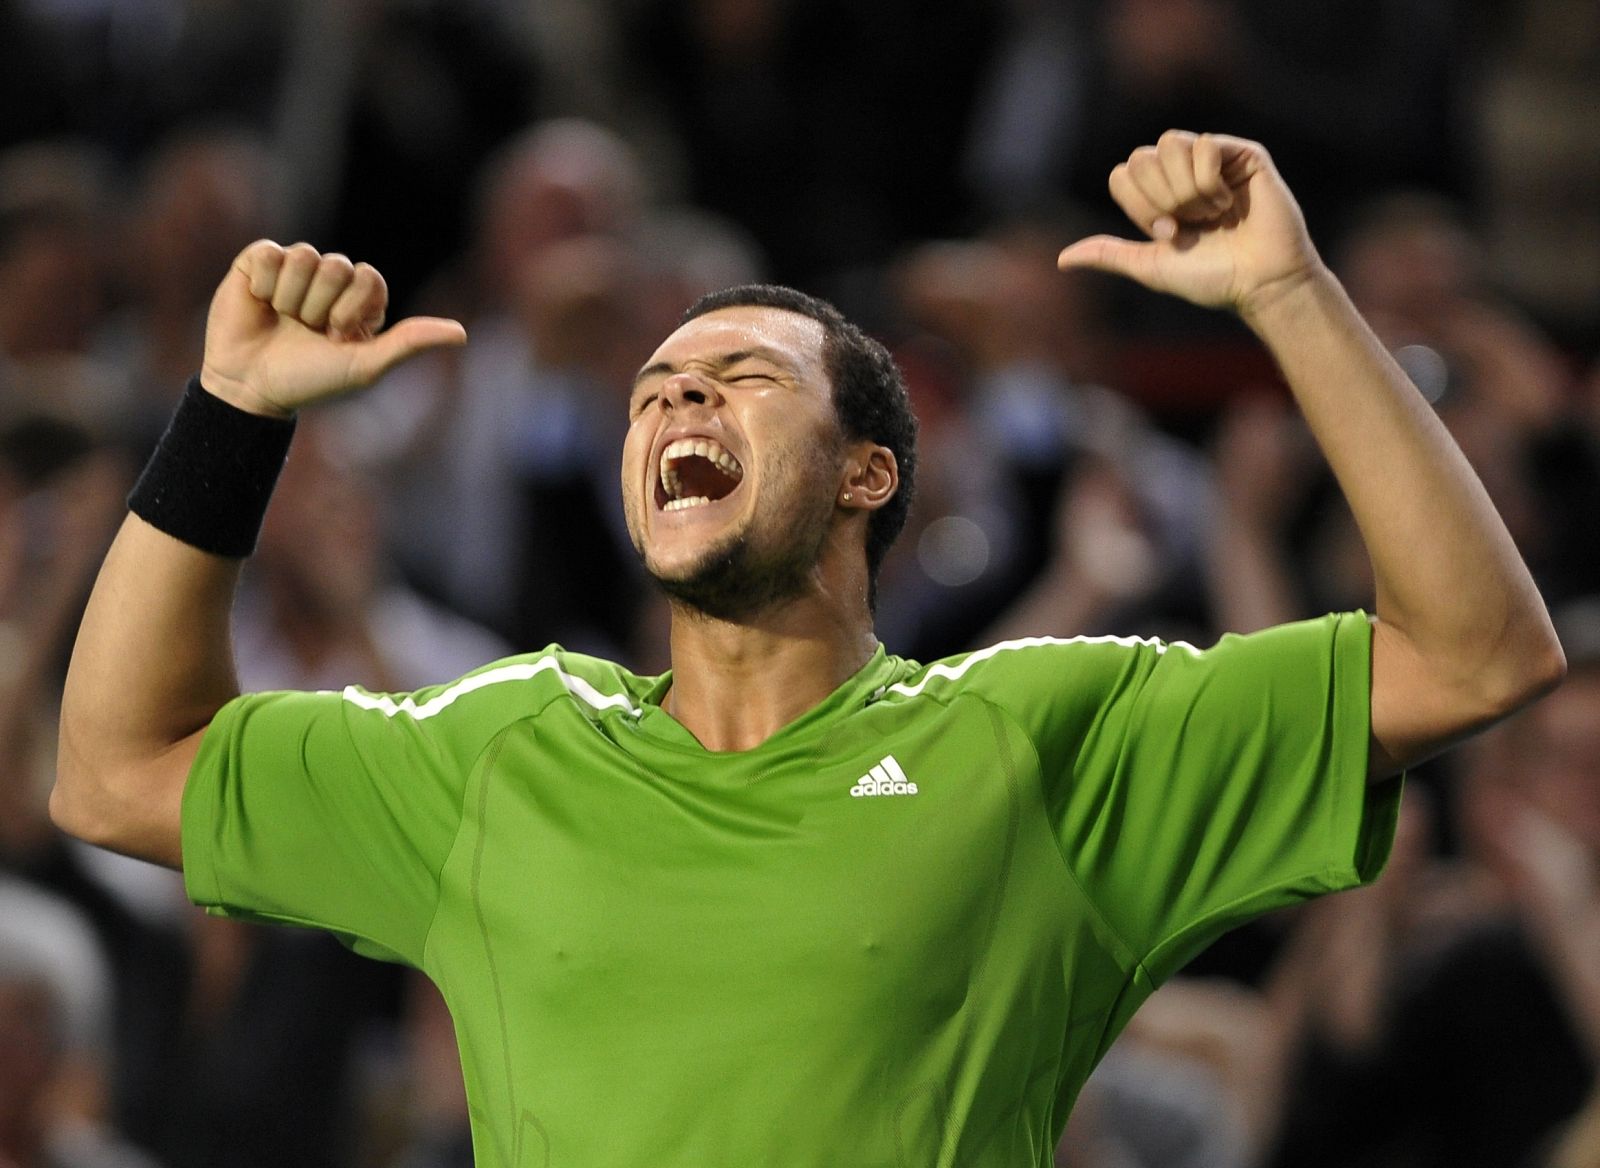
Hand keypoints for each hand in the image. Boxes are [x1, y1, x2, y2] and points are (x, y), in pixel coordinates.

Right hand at [199, 240, 466, 416]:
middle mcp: (329, 280)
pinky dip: (266, 285)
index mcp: (359, 300)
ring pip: (305, 257)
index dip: (351, 308)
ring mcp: (293, 269)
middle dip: (321, 306)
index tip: (336, 337)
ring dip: (292, 299)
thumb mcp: (365, 366)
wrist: (251, 387)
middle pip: (338, 266)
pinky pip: (270, 253)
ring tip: (283, 320)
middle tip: (306, 331)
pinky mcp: (257, 263)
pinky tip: (260, 304)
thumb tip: (462, 334)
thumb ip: (411, 343)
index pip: (369, 277)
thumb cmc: (310, 380)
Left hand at [1057, 131, 1321, 316]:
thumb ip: (1108, 255)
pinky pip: (1205, 144)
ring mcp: (1213, 159)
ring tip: (1210, 214)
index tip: (1167, 233)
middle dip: (1161, 198)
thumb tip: (1061, 260)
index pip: (1123, 174)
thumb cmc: (1211, 278)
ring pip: (1170, 143)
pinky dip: (1211, 181)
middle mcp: (1183, 172)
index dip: (1139, 205)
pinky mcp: (1242, 153)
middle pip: (1142, 156)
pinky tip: (1230, 203)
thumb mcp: (1151, 267)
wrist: (1259, 282)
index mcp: (1159, 195)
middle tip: (1188, 224)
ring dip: (1185, 189)